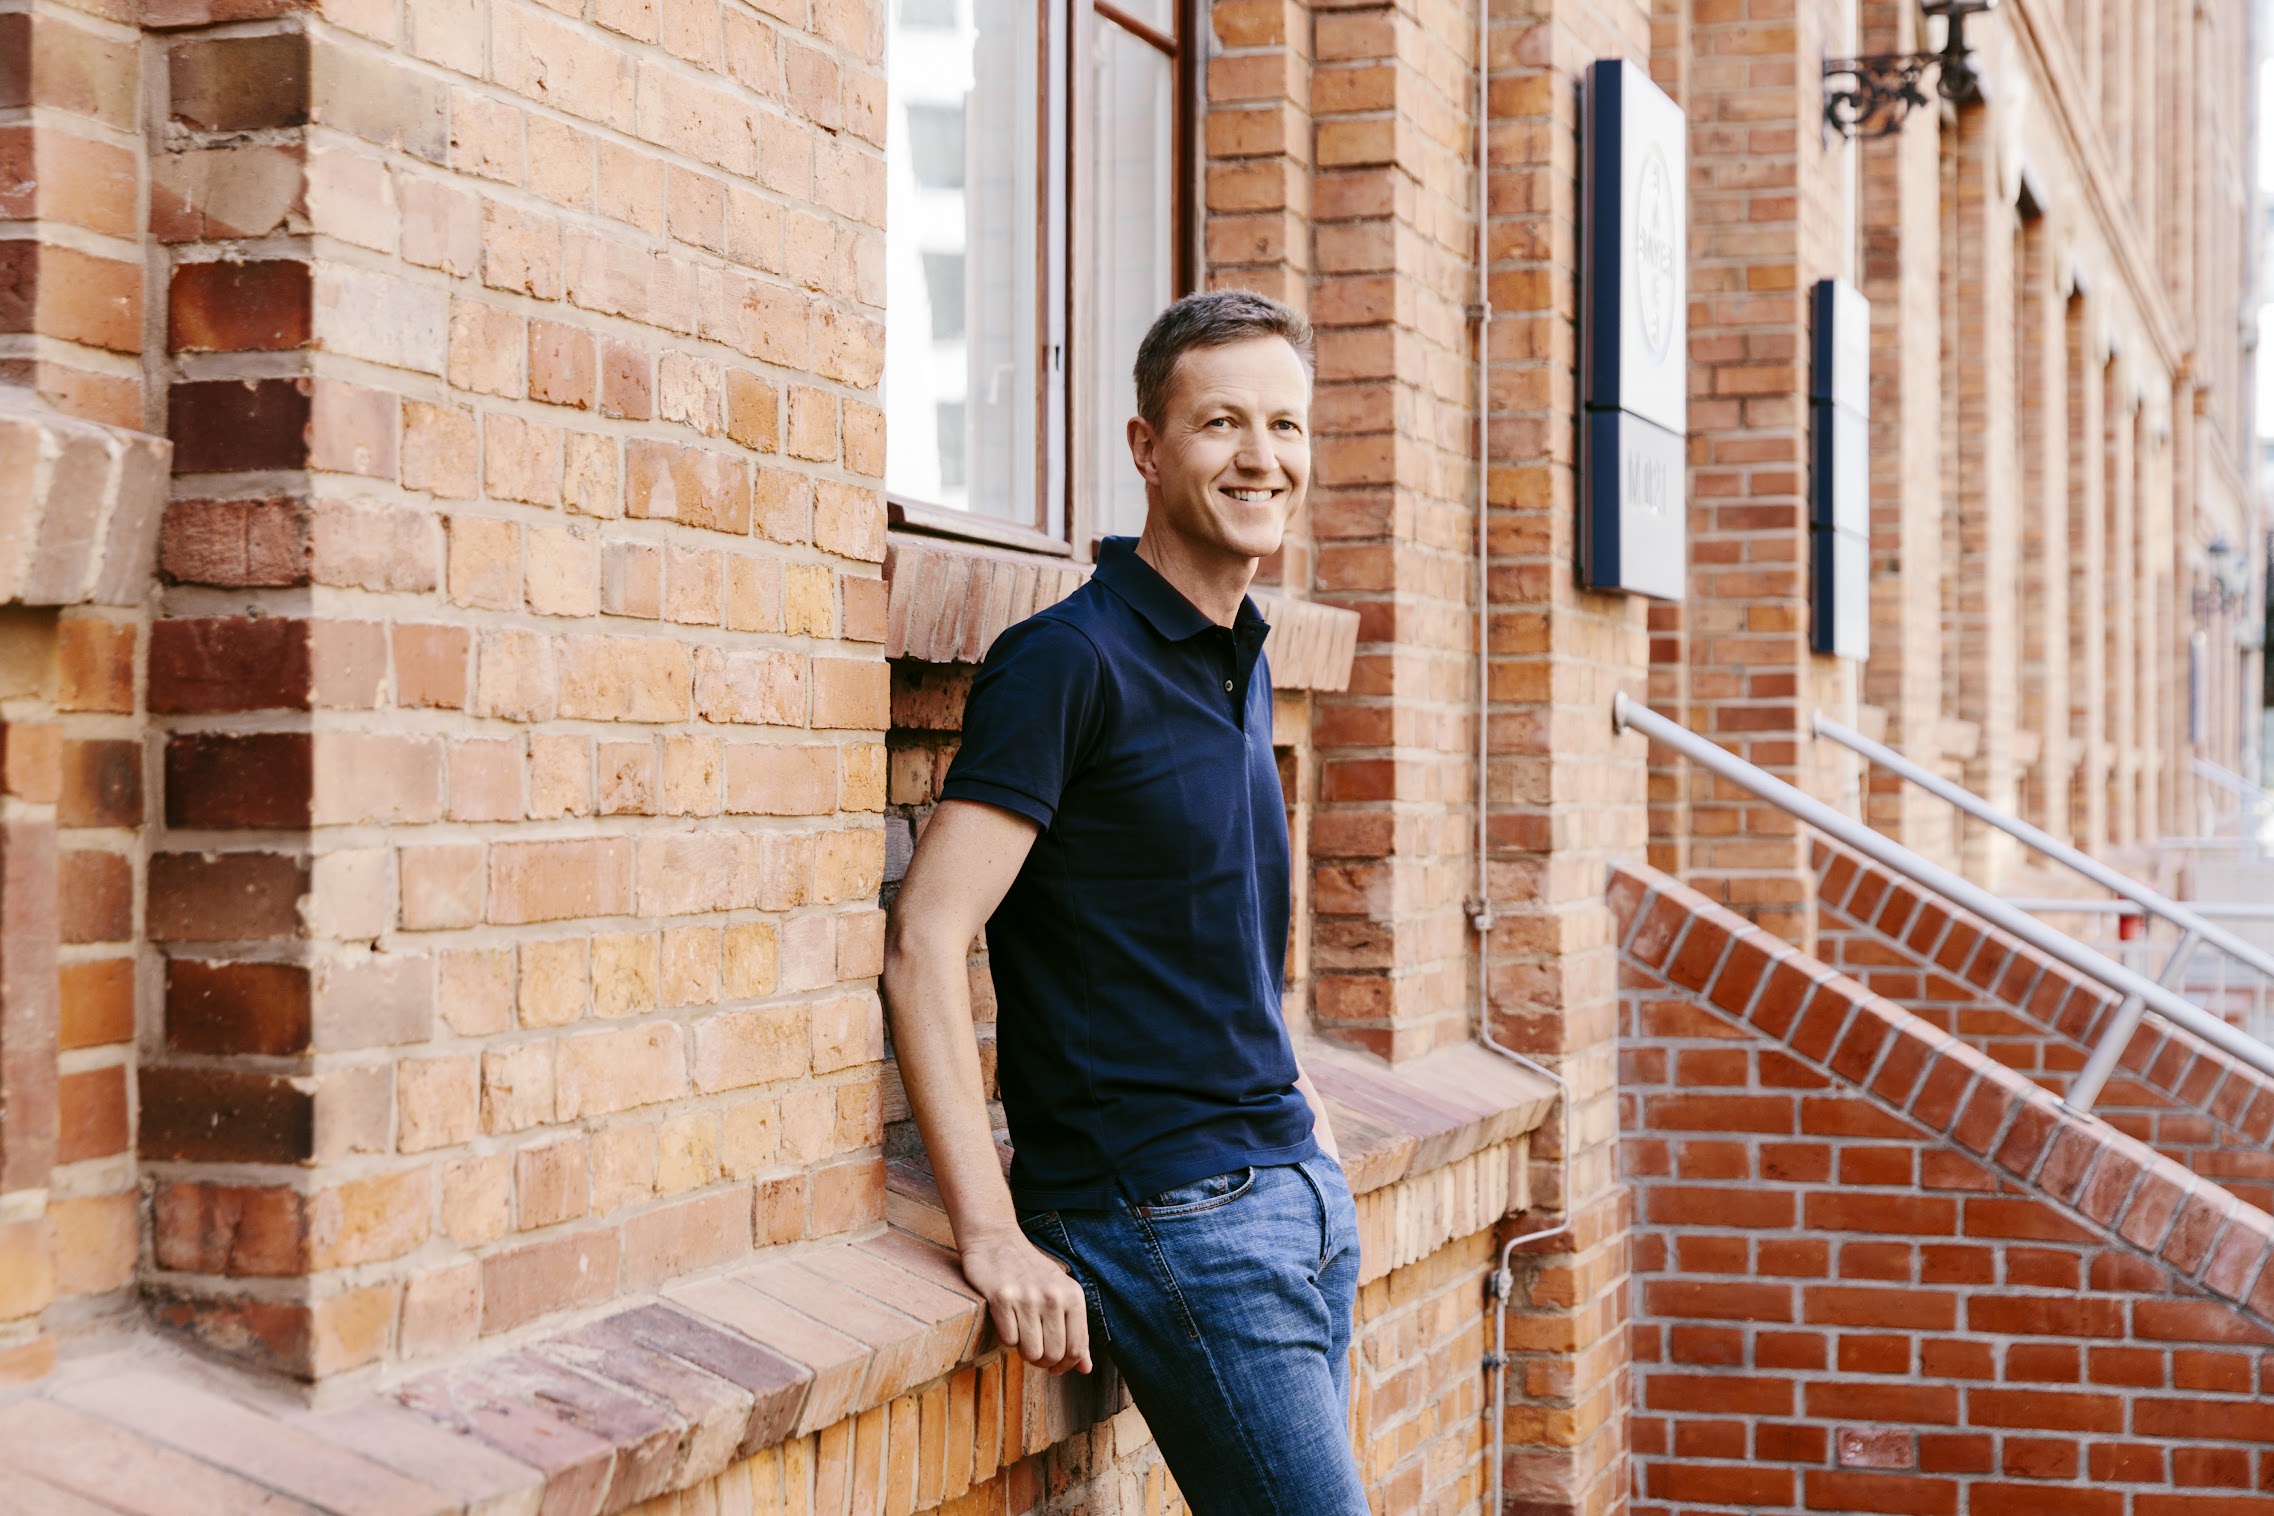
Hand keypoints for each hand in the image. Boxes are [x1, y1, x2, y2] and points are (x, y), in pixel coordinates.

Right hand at [958, 1231, 1092, 1375]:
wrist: (996, 1240)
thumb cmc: (1030, 1271)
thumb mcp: (1060, 1294)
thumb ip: (1075, 1330)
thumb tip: (1086, 1369)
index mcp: (1073, 1295)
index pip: (1077, 1348)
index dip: (1066, 1366)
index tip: (1055, 1367)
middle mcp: (1053, 1295)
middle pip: (1053, 1354)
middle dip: (1042, 1361)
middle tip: (1034, 1351)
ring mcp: (1027, 1296)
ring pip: (1031, 1352)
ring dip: (1024, 1352)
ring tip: (1021, 1336)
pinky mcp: (1001, 1298)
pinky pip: (1008, 1340)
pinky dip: (1006, 1338)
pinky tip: (1007, 1321)